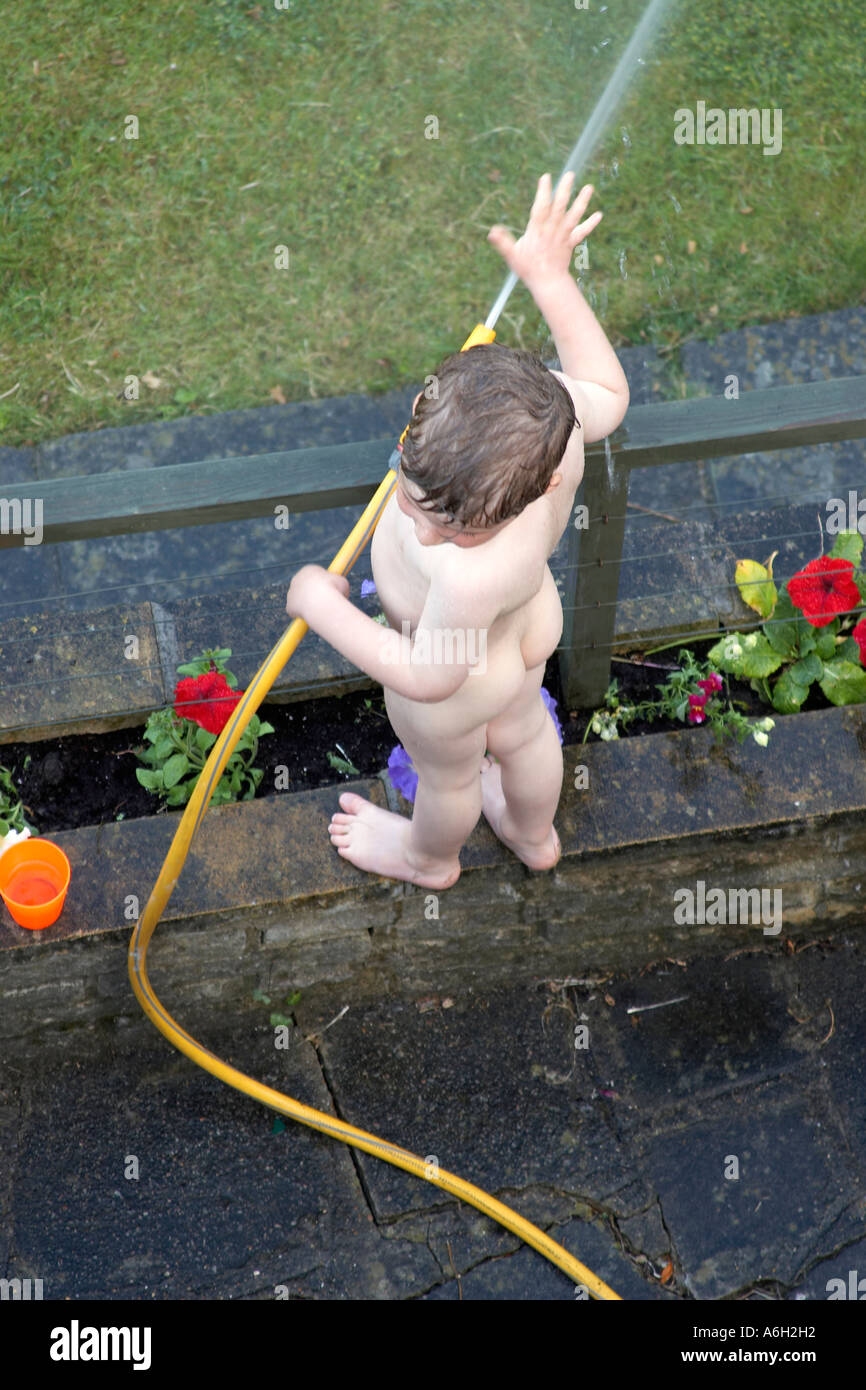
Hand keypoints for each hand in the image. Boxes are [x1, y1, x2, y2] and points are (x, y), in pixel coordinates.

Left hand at [286, 566, 349, 622]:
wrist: (321, 602)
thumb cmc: (334, 590)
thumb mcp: (342, 583)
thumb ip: (337, 585)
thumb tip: (338, 591)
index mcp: (309, 570)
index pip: (314, 576)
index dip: (322, 584)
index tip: (329, 590)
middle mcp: (297, 579)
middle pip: (305, 587)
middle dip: (312, 594)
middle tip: (323, 602)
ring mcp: (291, 592)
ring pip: (302, 601)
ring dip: (310, 606)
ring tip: (322, 610)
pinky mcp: (289, 606)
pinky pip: (299, 612)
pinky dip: (306, 615)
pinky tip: (314, 616)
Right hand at [487, 172, 601, 289]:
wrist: (547, 283)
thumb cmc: (527, 268)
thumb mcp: (512, 255)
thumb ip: (502, 242)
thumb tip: (492, 232)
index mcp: (537, 231)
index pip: (541, 208)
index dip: (543, 192)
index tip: (546, 177)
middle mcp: (552, 231)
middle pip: (559, 207)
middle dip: (564, 190)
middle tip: (570, 174)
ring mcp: (563, 236)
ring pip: (573, 216)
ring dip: (582, 202)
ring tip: (589, 187)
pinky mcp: (571, 243)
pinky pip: (582, 232)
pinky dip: (590, 224)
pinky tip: (599, 215)